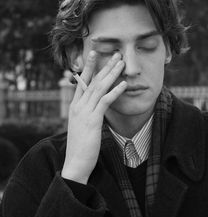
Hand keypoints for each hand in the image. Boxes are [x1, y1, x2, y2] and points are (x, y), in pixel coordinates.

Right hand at [61, 51, 126, 183]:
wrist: (74, 163)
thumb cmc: (80, 145)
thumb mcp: (81, 125)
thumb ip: (86, 113)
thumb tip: (94, 107)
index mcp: (75, 106)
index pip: (82, 82)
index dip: (88, 67)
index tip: (94, 54)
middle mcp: (78, 105)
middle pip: (92, 80)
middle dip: (104, 65)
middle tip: (114, 53)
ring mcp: (84, 112)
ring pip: (99, 87)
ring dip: (111, 74)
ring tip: (121, 62)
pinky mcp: (92, 120)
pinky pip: (105, 102)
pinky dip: (115, 92)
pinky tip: (123, 84)